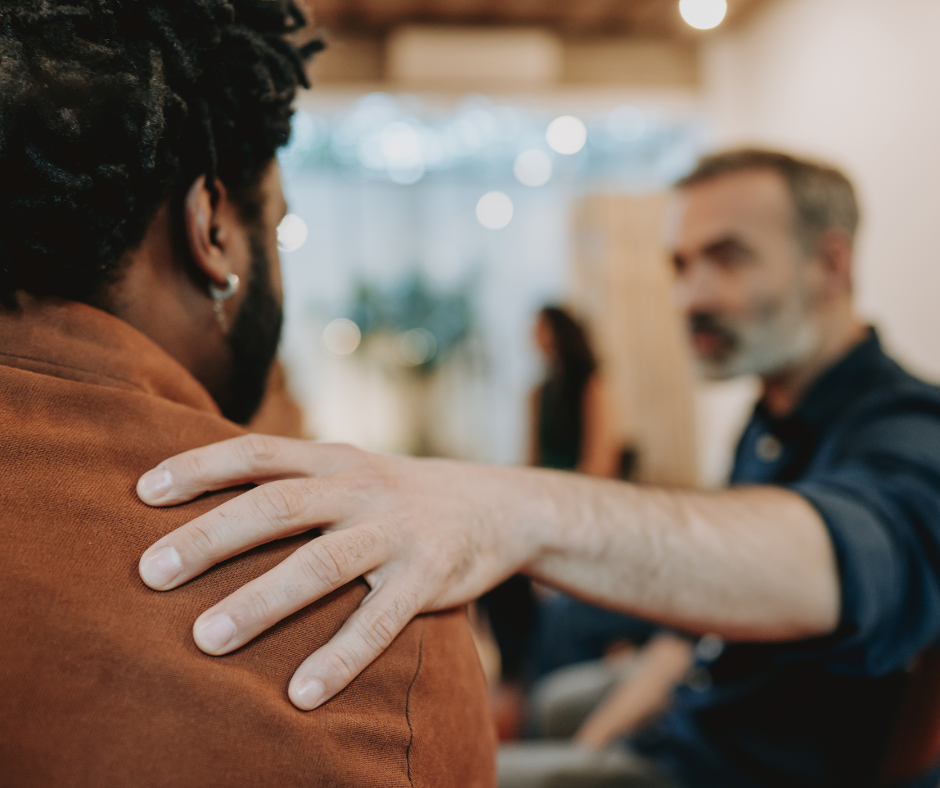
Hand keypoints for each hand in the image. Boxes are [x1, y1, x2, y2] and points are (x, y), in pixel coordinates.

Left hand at [136, 435, 543, 709]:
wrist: (498, 505)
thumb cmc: (401, 496)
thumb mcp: (353, 469)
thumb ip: (296, 478)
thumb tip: (208, 500)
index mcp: (335, 459)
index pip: (257, 452)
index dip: (200, 466)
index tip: (143, 492)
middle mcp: (361, 487)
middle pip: (277, 505)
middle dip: (211, 538)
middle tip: (152, 573)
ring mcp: (396, 531)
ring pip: (321, 564)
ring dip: (261, 601)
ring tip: (206, 639)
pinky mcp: (428, 576)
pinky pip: (379, 621)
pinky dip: (340, 657)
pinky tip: (301, 693)